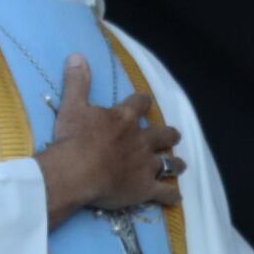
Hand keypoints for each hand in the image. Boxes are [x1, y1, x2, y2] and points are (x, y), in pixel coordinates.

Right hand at [34, 53, 185, 227]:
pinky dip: (171, 195)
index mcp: (124, 119)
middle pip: (162, 134)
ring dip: (175, 163)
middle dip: (169, 134)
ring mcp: (145, 165)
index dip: (143, 102)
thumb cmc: (73, 139)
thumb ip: (77, 82)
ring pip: (168, 163)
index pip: (140, 104)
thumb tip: (77, 55)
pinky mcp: (145, 188)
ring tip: (181, 164)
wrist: (76, 172)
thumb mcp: (72, 105)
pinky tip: (177, 197)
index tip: (145, 102)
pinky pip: (164, 193)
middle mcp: (141, 140)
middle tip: (173, 135)